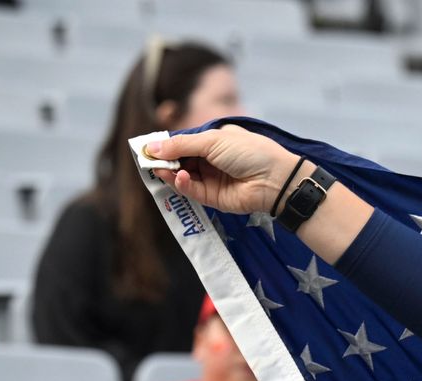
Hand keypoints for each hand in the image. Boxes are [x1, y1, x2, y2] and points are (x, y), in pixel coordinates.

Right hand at [144, 125, 300, 216]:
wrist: (275, 179)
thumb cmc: (249, 152)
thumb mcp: (212, 141)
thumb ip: (181, 145)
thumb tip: (151, 147)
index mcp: (213, 141)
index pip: (183, 143)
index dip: (165, 145)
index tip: (146, 147)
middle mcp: (211, 160)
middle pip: (179, 161)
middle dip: (164, 160)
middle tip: (148, 160)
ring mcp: (212, 180)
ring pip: (183, 177)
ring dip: (170, 173)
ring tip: (162, 168)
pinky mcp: (214, 198)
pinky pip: (192, 191)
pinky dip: (182, 184)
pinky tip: (179, 177)